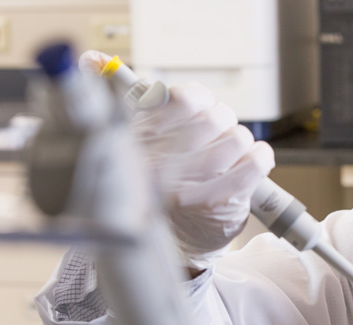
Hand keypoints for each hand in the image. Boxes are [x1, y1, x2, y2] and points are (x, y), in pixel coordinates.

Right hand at [80, 49, 272, 268]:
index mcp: (139, 140)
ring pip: (238, 137)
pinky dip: (260, 156)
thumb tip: (92, 59)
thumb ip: (129, 99)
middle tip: (215, 135)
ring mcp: (190, 184)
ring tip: (228, 155)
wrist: (176, 238)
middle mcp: (162, 163)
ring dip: (239, 142)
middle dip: (223, 122)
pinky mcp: (219, 201)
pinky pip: (255, 162)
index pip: (183, 98)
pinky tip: (251, 161)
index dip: (199, 99)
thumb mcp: (139, 139)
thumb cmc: (162, 182)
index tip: (197, 107)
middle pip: (216, 117)